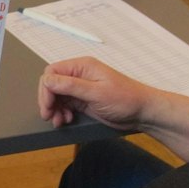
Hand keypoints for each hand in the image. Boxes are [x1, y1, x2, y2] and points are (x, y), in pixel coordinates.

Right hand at [38, 58, 188, 158]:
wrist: (142, 112)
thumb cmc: (126, 99)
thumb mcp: (96, 92)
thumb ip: (70, 86)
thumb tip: (48, 80)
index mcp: (82, 66)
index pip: (52, 72)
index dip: (46, 89)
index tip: (48, 105)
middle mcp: (79, 75)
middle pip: (52, 84)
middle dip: (48, 100)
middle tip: (50, 115)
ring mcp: (81, 88)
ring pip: (57, 96)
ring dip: (55, 108)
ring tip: (60, 121)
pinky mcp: (83, 100)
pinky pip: (65, 104)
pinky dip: (62, 112)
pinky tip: (67, 119)